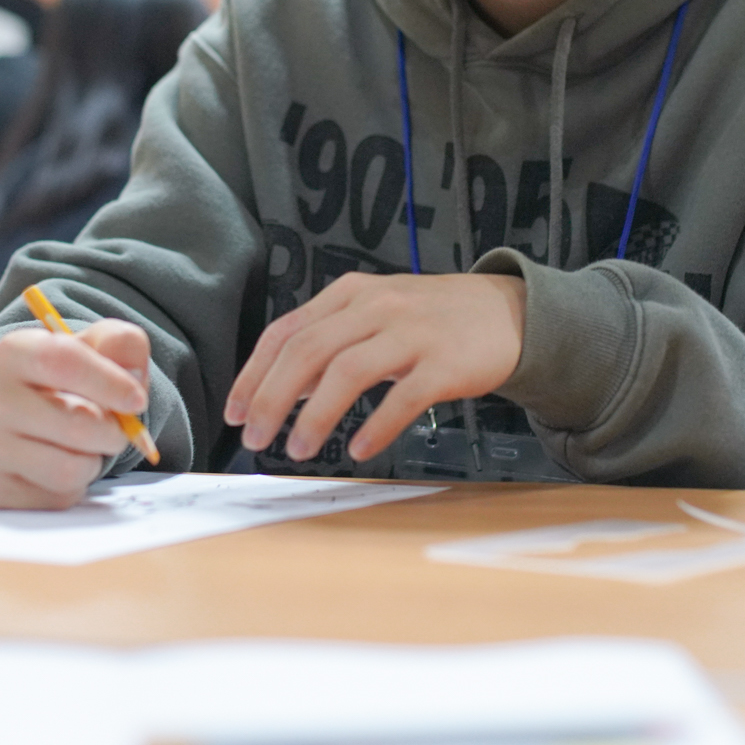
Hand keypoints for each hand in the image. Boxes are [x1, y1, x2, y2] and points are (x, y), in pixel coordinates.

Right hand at [0, 318, 150, 509]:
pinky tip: (59, 466)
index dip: (108, 381)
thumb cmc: (71, 380)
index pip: (61, 360)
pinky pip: (57, 497)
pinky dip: (74, 486)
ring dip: (92, 461)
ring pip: (68, 468)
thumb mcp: (100, 347)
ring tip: (81, 447)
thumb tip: (132, 377)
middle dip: (112, 431)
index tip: (136, 400)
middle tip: (113, 429)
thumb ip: (122, 344)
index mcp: (15, 352)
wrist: (34, 420)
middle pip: (76, 422)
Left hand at [224, 273, 526, 464]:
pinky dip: (376, 425)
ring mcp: (412, 333)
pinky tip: (359, 448)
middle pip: (307, 351)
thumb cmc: (434, 320)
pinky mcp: (446, 363)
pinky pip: (404, 397)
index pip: (286, 332)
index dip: (255, 374)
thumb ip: (329, 344)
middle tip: (255, 438)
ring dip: (314, 416)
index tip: (236, 412)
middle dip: (272, 398)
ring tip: (297, 449)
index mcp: (351, 295)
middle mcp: (377, 307)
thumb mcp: (375, 315)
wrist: (509, 312)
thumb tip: (280, 387)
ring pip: (348, 371)